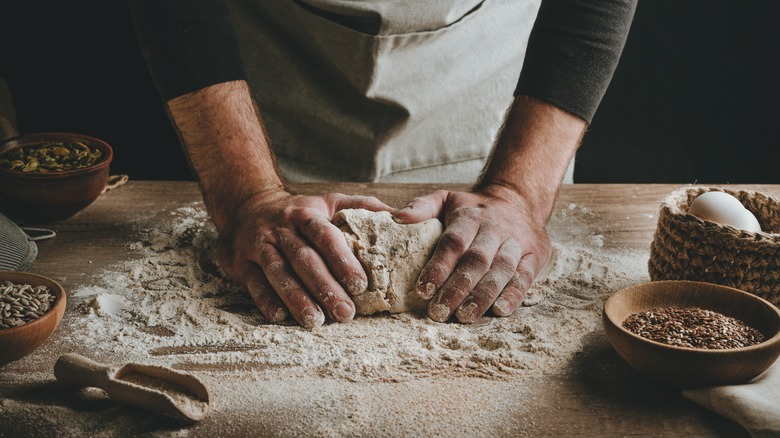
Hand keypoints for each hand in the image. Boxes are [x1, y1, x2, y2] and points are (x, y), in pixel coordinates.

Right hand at [215, 190, 391, 328]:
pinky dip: (266, 301)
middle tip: (346, 313)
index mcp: (306, 214)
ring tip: (316, 321)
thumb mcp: (329, 201)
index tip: (361, 285)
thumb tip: (402, 217)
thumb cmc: (299, 211)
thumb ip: (363, 208)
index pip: (325, 236)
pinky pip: (254, 284)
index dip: (342, 260)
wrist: (246, 205)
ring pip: (278, 273)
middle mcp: (281, 229)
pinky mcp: (241, 263)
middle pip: (303, 258)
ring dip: (297, 298)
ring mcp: (259, 245)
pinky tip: (281, 317)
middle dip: (325, 287)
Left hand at [394, 185, 551, 322]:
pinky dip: (514, 295)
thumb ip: (421, 208)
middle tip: (439, 312)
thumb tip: (395, 218)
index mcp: (470, 217)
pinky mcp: (534, 255)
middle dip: (457, 288)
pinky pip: (525, 277)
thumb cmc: (472, 208)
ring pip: (501, 270)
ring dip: (483, 295)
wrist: (517, 199)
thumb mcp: (445, 199)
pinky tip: (499, 311)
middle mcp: (495, 229)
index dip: (439, 267)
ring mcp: (517, 242)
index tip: (423, 290)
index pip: (454, 243)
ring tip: (464, 316)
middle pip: (477, 260)